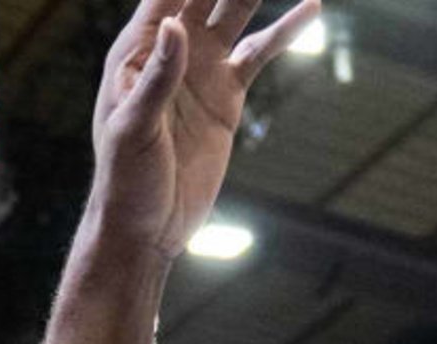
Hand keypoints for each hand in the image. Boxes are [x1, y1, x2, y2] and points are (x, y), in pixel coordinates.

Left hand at [85, 0, 318, 265]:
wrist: (147, 229)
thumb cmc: (124, 182)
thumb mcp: (133, 131)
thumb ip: (154, 79)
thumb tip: (173, 25)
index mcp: (135, 51)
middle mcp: (169, 50)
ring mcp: (201, 68)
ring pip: (236, 11)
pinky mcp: (227, 93)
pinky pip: (261, 51)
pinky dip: (286, 30)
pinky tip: (312, 6)